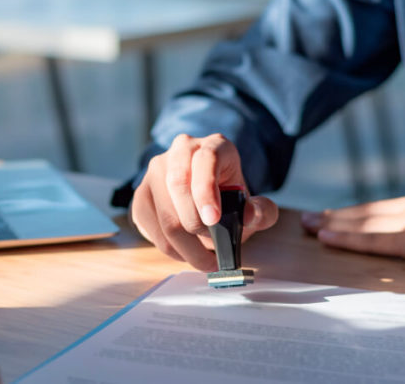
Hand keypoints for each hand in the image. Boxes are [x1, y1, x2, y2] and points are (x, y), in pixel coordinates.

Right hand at [130, 133, 278, 270]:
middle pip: (178, 186)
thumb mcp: (252, 205)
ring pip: (163, 214)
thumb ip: (263, 211)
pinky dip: (168, 247)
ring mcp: (156, 171)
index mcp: (213, 146)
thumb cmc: (230, 200)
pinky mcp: (141, 194)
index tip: (213, 219)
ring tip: (202, 258)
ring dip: (184, 245)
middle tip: (213, 249)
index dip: (206, 190)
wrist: (206, 198)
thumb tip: (251, 214)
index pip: (204, 160)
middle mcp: (180, 151)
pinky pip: (149, 226)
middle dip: (195, 225)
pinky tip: (184, 251)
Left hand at [300, 187, 404, 267]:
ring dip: (333, 225)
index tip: (338, 214)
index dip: (361, 212)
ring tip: (308, 227)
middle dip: (338, 216)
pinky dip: (347, 239)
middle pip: (369, 211)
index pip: (389, 207)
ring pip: (364, 222)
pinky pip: (374, 241)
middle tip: (309, 219)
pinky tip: (327, 239)